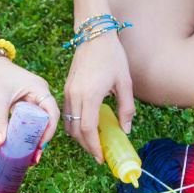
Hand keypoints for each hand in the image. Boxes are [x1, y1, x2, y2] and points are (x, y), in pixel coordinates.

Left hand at [0, 57, 59, 154]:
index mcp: (40, 89)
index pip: (52, 113)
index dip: (49, 131)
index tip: (40, 146)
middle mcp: (40, 93)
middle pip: (47, 119)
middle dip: (42, 139)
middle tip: (35, 157)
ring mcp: (32, 97)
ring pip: (38, 121)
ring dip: (35, 137)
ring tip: (30, 156)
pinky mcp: (23, 101)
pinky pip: (29, 119)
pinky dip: (27, 131)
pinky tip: (22, 145)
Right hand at [63, 31, 134, 162]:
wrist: (93, 35)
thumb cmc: (112, 56)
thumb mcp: (125, 82)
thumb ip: (126, 108)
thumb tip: (125, 130)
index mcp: (90, 95)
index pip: (88, 129)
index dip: (94, 146)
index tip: (101, 157)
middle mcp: (75, 95)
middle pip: (75, 130)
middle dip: (86, 146)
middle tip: (99, 155)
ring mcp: (68, 92)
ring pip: (69, 123)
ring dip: (80, 137)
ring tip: (94, 143)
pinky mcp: (67, 88)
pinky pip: (68, 113)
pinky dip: (75, 125)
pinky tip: (88, 127)